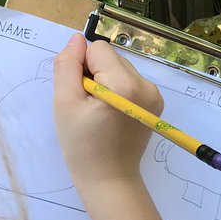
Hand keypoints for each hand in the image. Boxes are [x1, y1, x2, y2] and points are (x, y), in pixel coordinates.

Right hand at [53, 33, 163, 194]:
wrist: (109, 180)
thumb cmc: (83, 146)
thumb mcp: (64, 104)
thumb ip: (67, 66)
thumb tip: (76, 39)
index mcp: (125, 84)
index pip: (98, 49)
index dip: (82, 68)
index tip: (80, 95)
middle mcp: (146, 84)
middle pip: (110, 58)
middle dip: (95, 75)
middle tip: (87, 107)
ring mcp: (154, 93)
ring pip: (119, 68)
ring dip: (105, 83)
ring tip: (99, 113)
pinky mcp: (155, 102)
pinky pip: (129, 81)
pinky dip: (116, 91)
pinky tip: (111, 114)